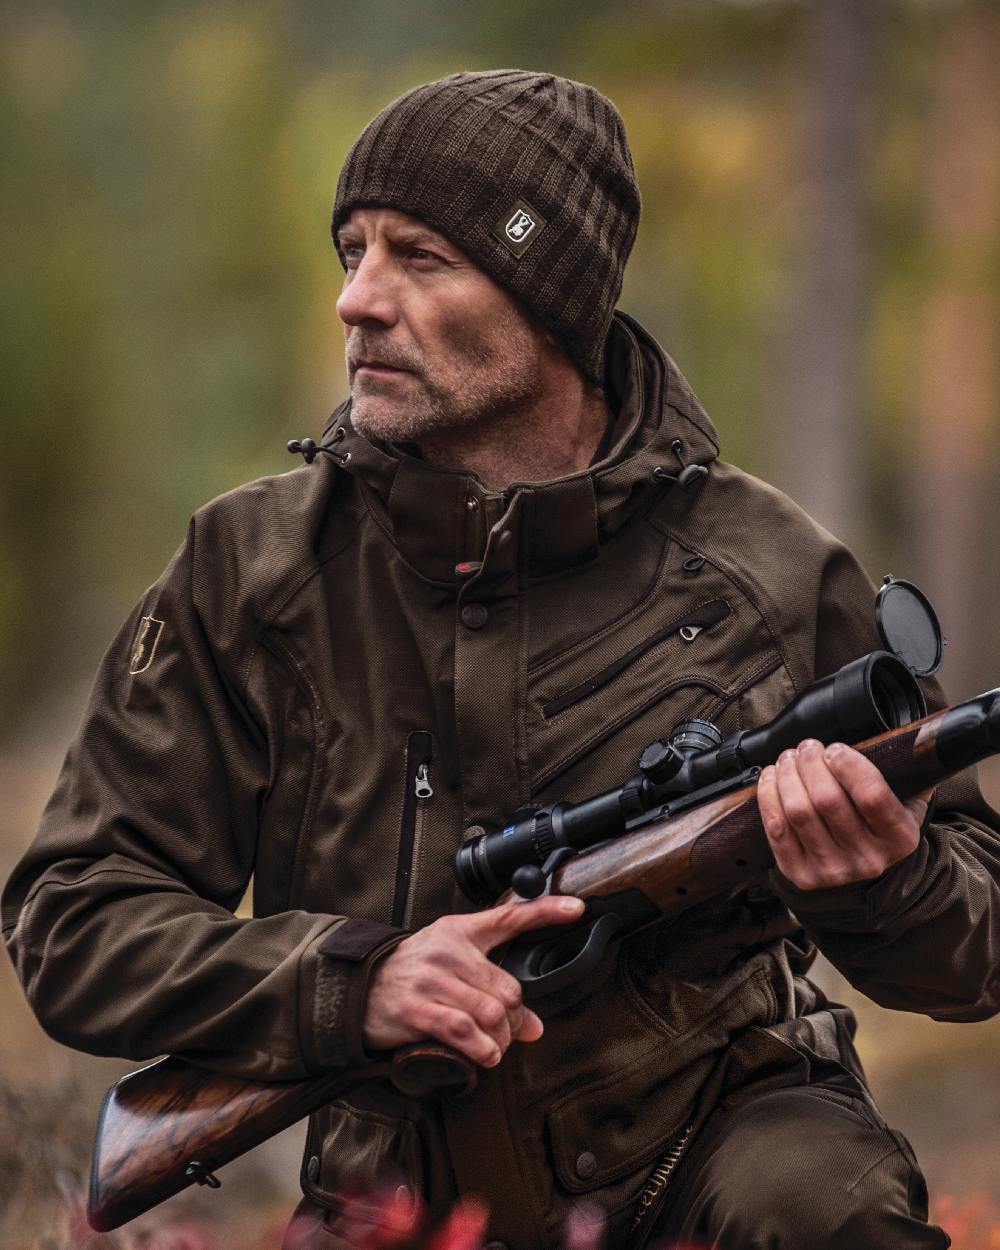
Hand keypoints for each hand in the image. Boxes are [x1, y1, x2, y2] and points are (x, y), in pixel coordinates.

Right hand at [363, 894, 584, 1064]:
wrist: (359, 988)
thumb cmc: (411, 973)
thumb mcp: (450, 961)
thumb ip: (493, 985)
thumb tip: (535, 1026)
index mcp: (460, 931)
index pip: (510, 916)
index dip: (546, 911)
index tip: (578, 908)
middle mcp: (449, 950)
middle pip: (509, 989)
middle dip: (516, 1019)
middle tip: (510, 1032)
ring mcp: (433, 979)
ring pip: (492, 1013)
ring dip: (501, 1040)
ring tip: (494, 1046)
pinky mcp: (418, 1009)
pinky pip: (465, 1032)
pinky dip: (482, 1050)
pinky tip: (484, 1055)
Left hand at [757, 739, 932, 890]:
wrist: (864, 873)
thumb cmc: (880, 824)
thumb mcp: (908, 801)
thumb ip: (909, 773)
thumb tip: (909, 738)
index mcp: (900, 839)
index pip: (871, 795)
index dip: (848, 764)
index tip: (835, 749)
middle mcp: (868, 860)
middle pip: (827, 799)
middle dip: (810, 763)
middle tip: (807, 747)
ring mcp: (832, 870)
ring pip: (798, 811)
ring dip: (787, 775)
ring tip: (789, 759)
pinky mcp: (800, 874)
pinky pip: (777, 828)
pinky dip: (769, 796)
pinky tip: (772, 777)